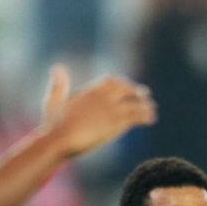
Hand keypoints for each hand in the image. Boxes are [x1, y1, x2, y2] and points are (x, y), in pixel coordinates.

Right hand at [42, 64, 156, 157]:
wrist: (61, 138)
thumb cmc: (54, 124)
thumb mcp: (53, 100)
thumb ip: (58, 84)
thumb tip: (58, 67)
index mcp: (89, 91)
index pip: (110, 81)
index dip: (120, 82)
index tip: (126, 85)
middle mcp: (103, 98)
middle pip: (125, 89)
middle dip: (135, 91)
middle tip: (145, 94)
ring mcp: (111, 110)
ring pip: (134, 104)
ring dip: (145, 105)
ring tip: (152, 109)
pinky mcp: (117, 123)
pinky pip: (137, 117)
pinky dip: (146, 117)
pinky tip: (151, 119)